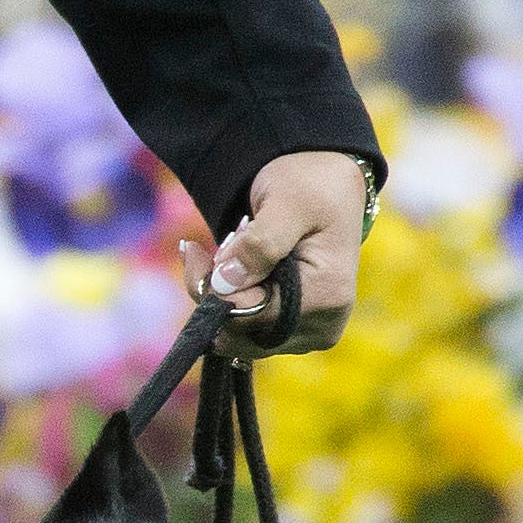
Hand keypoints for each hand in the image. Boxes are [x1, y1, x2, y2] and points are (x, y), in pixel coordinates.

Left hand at [210, 149, 365, 352]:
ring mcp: (308, 333)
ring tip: (223, 253)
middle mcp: (322, 326)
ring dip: (218, 298)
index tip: (193, 251)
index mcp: (327, 297)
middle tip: (200, 252)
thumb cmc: (312, 186)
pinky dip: (228, 304)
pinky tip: (228, 272)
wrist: (329, 187)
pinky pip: (246, 332)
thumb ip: (259, 244)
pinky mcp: (293, 332)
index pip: (253, 316)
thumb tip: (224, 285)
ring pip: (238, 336)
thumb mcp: (287, 203)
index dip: (214, 290)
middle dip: (213, 293)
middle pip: (243, 332)